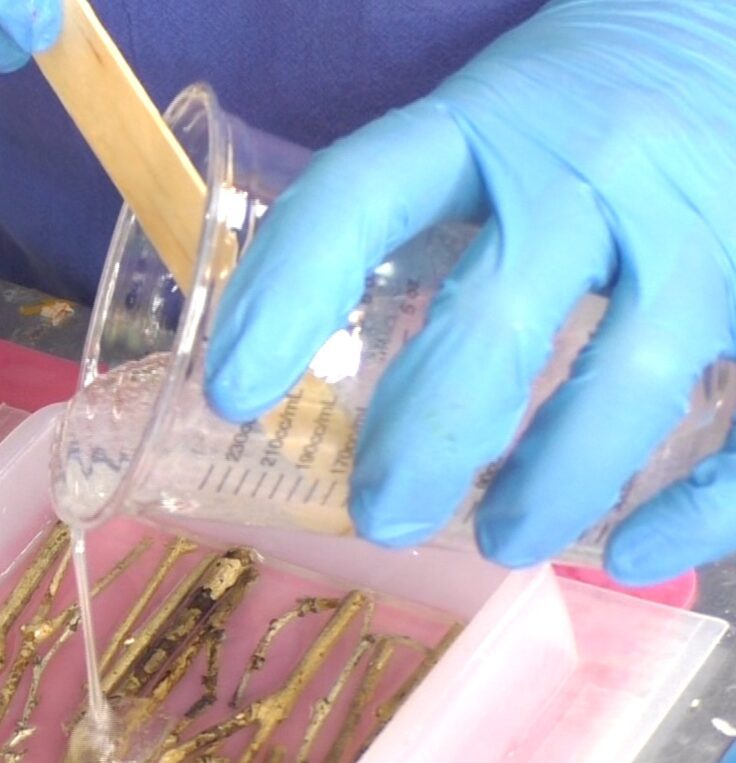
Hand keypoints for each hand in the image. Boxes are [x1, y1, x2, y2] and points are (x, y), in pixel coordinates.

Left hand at [205, 1, 735, 584]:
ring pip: (630, 379)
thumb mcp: (470, 140)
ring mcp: (699, 228)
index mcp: (480, 129)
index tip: (232, 397)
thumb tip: (304, 383)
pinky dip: (703, 505)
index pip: (358, 198)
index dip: (286, 298)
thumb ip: (401, 237)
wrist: (727, 29)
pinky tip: (637, 554)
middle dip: (428, 437)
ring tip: (500, 539)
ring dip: (553, 483)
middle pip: (495, 319)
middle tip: (380, 515)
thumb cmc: (568, 115)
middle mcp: (590, 172)